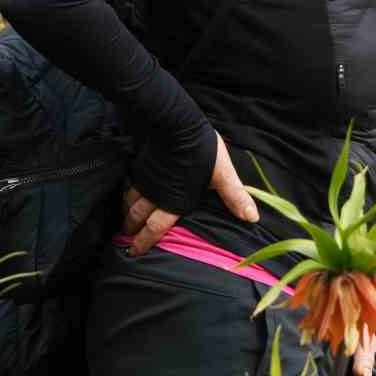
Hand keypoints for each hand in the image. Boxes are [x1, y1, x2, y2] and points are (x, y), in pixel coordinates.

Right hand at [119, 133, 259, 253]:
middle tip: (124, 241)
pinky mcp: (141, 164)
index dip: (146, 240)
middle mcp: (156, 193)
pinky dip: (124, 194)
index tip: (135, 252)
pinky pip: (129, 183)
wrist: (175, 123)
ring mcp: (146, 178)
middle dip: (131, 230)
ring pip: (130, 200)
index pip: (157, 227)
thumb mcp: (222, 174)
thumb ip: (234, 196)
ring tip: (122, 223)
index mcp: (175, 200)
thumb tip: (252, 218)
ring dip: (126, 213)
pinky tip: (124, 195)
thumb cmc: (201, 150)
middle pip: (138, 216)